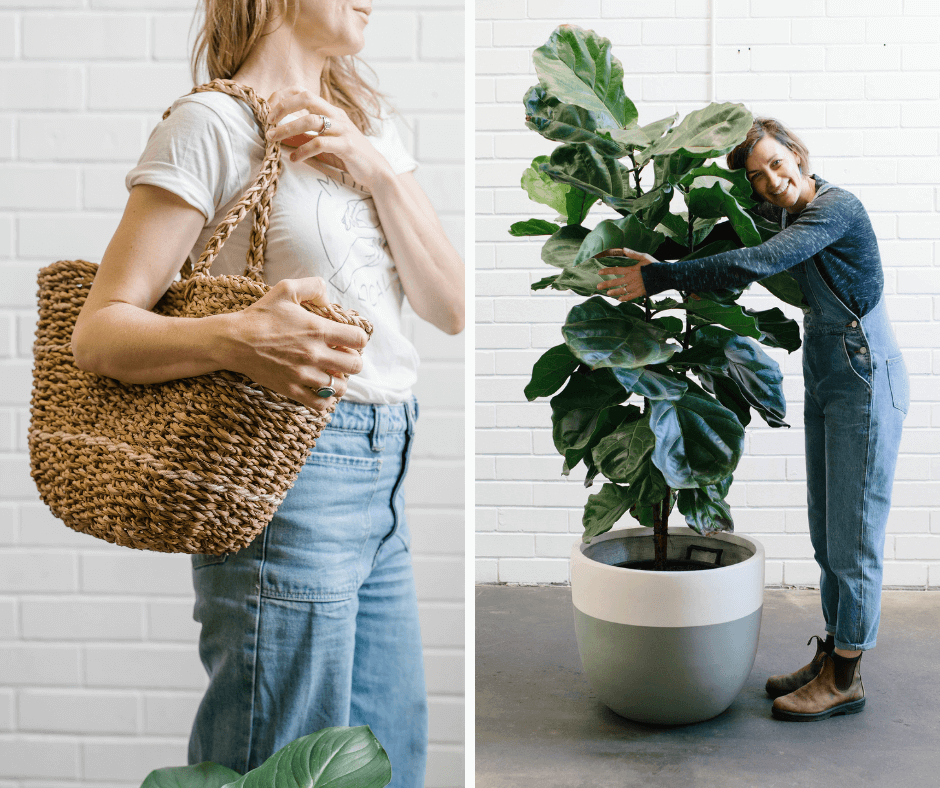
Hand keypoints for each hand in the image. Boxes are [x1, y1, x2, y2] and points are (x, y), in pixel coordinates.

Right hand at [228, 277, 368, 411]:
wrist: (234, 341)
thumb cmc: (261, 315)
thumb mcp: (286, 289)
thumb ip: (313, 287)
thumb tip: (329, 299)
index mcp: (318, 329)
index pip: (358, 339)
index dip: (358, 339)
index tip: (348, 339)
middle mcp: (315, 354)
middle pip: (356, 365)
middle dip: (353, 360)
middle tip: (343, 357)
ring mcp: (304, 375)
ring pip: (341, 387)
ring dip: (340, 380)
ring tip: (331, 373)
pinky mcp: (291, 389)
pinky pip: (321, 404)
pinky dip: (326, 399)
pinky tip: (320, 389)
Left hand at [265, 86, 394, 189]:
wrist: (375, 170)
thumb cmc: (347, 155)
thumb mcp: (325, 140)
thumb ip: (306, 134)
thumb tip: (280, 133)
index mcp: (330, 110)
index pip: (302, 91)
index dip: (282, 97)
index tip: (268, 113)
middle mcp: (336, 115)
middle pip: (305, 97)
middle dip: (283, 107)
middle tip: (268, 122)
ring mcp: (342, 129)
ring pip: (311, 120)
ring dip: (287, 129)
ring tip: (273, 139)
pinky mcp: (346, 146)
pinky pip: (320, 143)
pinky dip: (303, 151)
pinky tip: (294, 159)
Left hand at [594, 247, 657, 300]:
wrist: (666, 275)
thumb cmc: (655, 264)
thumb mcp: (644, 257)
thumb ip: (633, 254)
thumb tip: (623, 249)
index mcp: (632, 269)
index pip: (616, 270)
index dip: (607, 271)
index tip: (599, 272)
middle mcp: (632, 279)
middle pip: (617, 282)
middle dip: (606, 284)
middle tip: (598, 286)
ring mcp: (636, 286)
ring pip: (623, 290)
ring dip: (614, 292)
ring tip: (607, 293)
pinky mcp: (642, 292)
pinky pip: (631, 296)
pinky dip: (625, 298)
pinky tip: (620, 299)